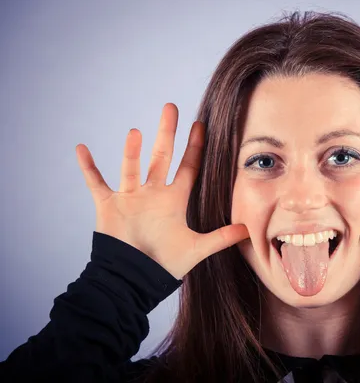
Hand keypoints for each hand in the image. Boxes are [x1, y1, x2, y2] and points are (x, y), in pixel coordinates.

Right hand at [75, 103, 248, 278]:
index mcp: (174, 200)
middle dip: (167, 134)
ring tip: (136, 132)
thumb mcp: (196, 248)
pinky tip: (82, 148)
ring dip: (132, 151)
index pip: (188, 167)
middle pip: (161, 157)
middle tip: (171, 108)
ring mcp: (131, 198)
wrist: (135, 280)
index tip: (200, 125)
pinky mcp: (110, 206)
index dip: (195, 147)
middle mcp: (153, 193)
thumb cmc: (165, 265)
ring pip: (131, 167)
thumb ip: (221, 237)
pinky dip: (88, 168)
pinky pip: (96, 183)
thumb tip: (248, 231)